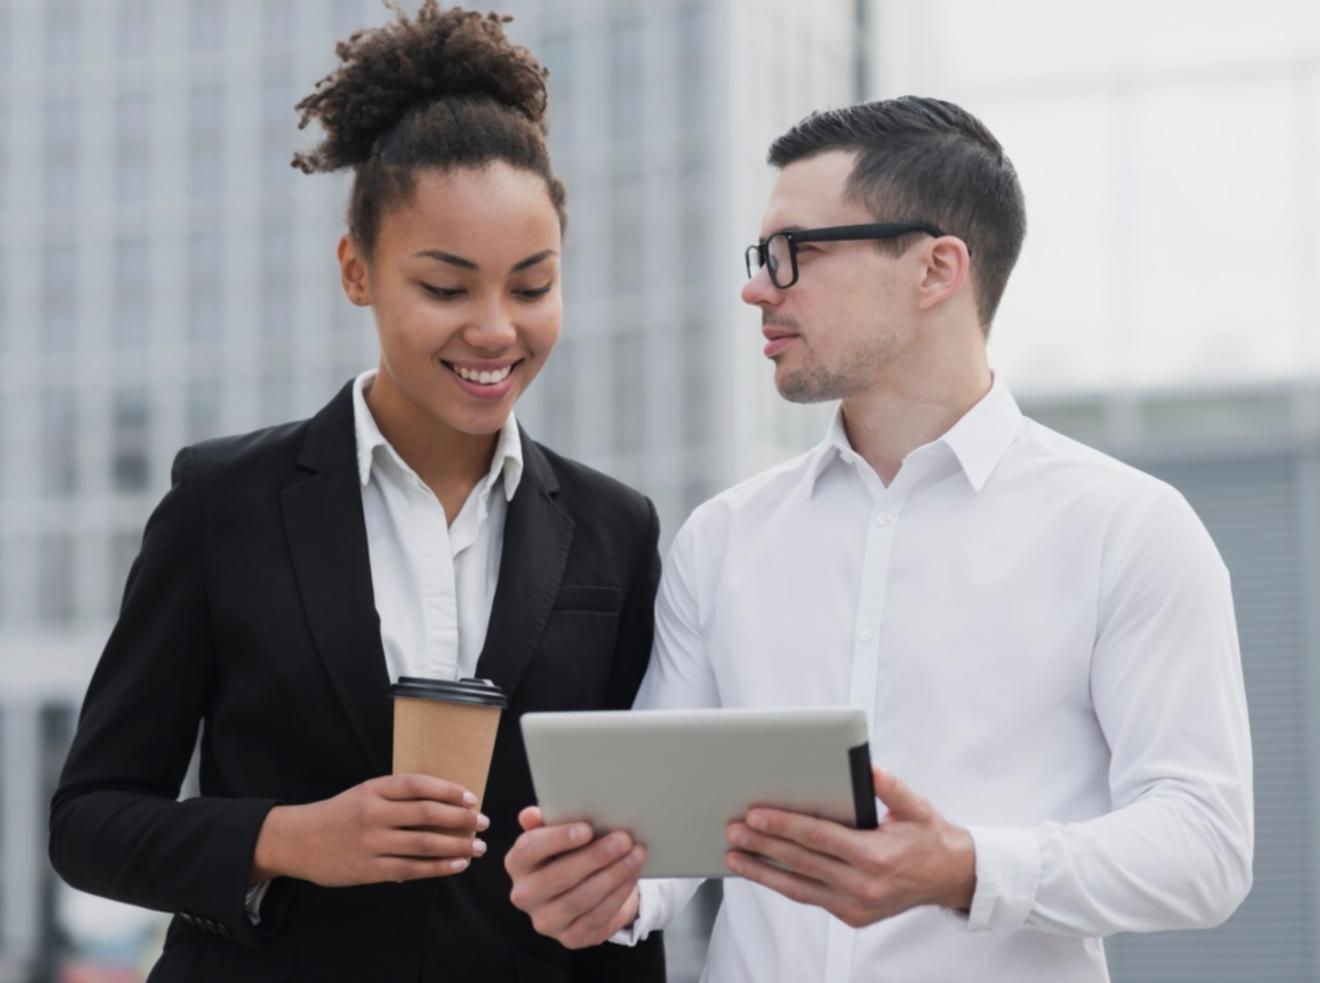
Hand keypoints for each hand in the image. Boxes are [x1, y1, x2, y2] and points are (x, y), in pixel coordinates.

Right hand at [251, 773, 489, 887]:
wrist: (297, 840)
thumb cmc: (340, 814)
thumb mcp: (365, 793)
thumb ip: (398, 797)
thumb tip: (444, 805)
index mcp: (374, 789)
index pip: (418, 785)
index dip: (448, 790)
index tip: (471, 798)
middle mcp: (373, 813)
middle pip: (426, 813)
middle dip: (460, 819)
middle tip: (483, 823)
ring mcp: (370, 842)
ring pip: (422, 843)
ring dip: (456, 845)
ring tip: (478, 847)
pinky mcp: (368, 869)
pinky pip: (410, 868)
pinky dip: (437, 867)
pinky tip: (457, 865)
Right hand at [505, 806, 644, 948]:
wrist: (587, 885)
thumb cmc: (570, 852)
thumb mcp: (559, 832)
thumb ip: (546, 820)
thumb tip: (530, 816)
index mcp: (517, 863)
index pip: (529, 849)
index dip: (557, 839)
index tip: (587, 829)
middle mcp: (525, 895)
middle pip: (559, 876)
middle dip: (595, 857)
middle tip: (623, 840)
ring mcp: (545, 921)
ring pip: (580, 899)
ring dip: (613, 876)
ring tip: (635, 856)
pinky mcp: (569, 938)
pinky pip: (596, 918)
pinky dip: (617, 896)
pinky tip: (631, 877)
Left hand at [723, 766, 974, 927]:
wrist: (950, 877)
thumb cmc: (928, 836)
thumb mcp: (916, 806)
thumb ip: (891, 787)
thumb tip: (867, 767)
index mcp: (877, 856)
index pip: (820, 837)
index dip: (785, 825)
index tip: (756, 815)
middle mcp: (864, 885)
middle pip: (802, 861)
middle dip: (763, 845)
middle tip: (733, 830)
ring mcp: (856, 905)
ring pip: (798, 887)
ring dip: (762, 871)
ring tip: (733, 855)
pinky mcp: (851, 915)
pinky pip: (808, 897)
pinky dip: (781, 883)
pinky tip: (759, 870)